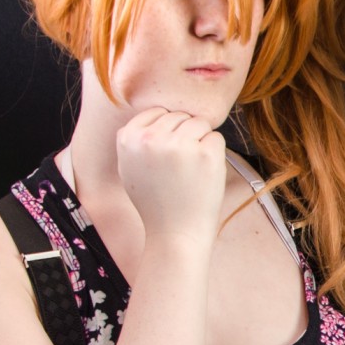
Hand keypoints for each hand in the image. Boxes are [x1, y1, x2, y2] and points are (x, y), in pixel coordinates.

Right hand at [114, 107, 227, 243]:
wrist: (175, 233)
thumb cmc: (155, 201)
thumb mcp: (129, 167)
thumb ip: (136, 138)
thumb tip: (156, 111)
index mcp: (128, 138)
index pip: (158, 112)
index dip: (168, 132)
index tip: (167, 156)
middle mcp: (151, 138)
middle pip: (180, 116)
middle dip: (185, 136)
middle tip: (180, 167)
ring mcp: (179, 145)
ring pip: (200, 122)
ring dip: (201, 142)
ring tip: (191, 170)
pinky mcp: (205, 154)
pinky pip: (216, 137)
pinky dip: (215, 154)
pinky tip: (203, 174)